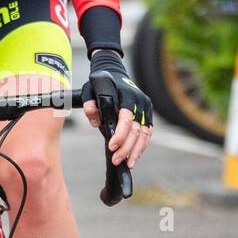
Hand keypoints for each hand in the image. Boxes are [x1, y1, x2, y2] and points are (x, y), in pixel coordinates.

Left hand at [81, 48, 152, 170]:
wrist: (115, 73)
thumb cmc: (101, 83)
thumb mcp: (90, 88)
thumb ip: (90, 104)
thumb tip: (95, 121)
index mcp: (127, 95)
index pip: (126, 118)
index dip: (120, 135)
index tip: (111, 147)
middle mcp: (140, 102)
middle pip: (136, 130)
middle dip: (126, 148)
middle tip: (116, 160)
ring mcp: (146, 108)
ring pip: (145, 134)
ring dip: (136, 151)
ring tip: (128, 164)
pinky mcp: (147, 115)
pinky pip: (147, 134)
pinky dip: (141, 147)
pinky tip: (134, 157)